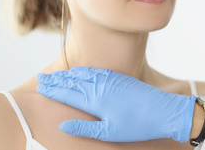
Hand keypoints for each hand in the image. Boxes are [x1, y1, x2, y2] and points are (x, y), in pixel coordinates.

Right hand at [36, 67, 196, 142]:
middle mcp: (100, 86)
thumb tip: (63, 125)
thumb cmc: (137, 125)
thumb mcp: (109, 132)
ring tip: (56, 75)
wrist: (164, 111)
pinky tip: (82, 72)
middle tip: (41, 78)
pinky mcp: (121, 78)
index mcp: (94, 100)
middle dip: (56, 80)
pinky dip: (85, 71)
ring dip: (68, 75)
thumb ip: (84, 128)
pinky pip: (97, 71)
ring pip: (84, 74)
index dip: (52, 90)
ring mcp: (111, 80)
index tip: (40, 87)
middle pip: (72, 81)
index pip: (67, 93)